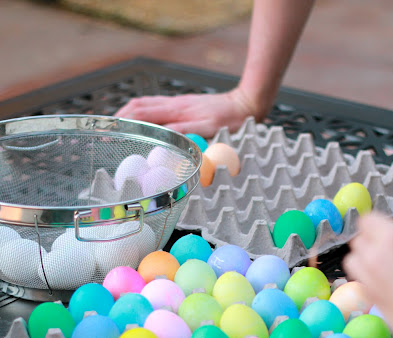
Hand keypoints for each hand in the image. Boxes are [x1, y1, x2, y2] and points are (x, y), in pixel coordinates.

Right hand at [115, 87, 257, 137]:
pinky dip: (142, 112)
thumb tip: (163, 137)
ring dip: (128, 113)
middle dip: (119, 117)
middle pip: (138, 107)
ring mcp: (177, 103)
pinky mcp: (182, 105)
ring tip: (116, 124)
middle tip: (106, 130)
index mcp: (177, 112)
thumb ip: (185, 131)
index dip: (124, 123)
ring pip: (145, 104)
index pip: (142, 115)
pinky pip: (156, 106)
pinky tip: (140, 120)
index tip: (110, 133)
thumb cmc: (229, 120)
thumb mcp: (208, 129)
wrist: (244, 104)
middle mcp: (173, 105)